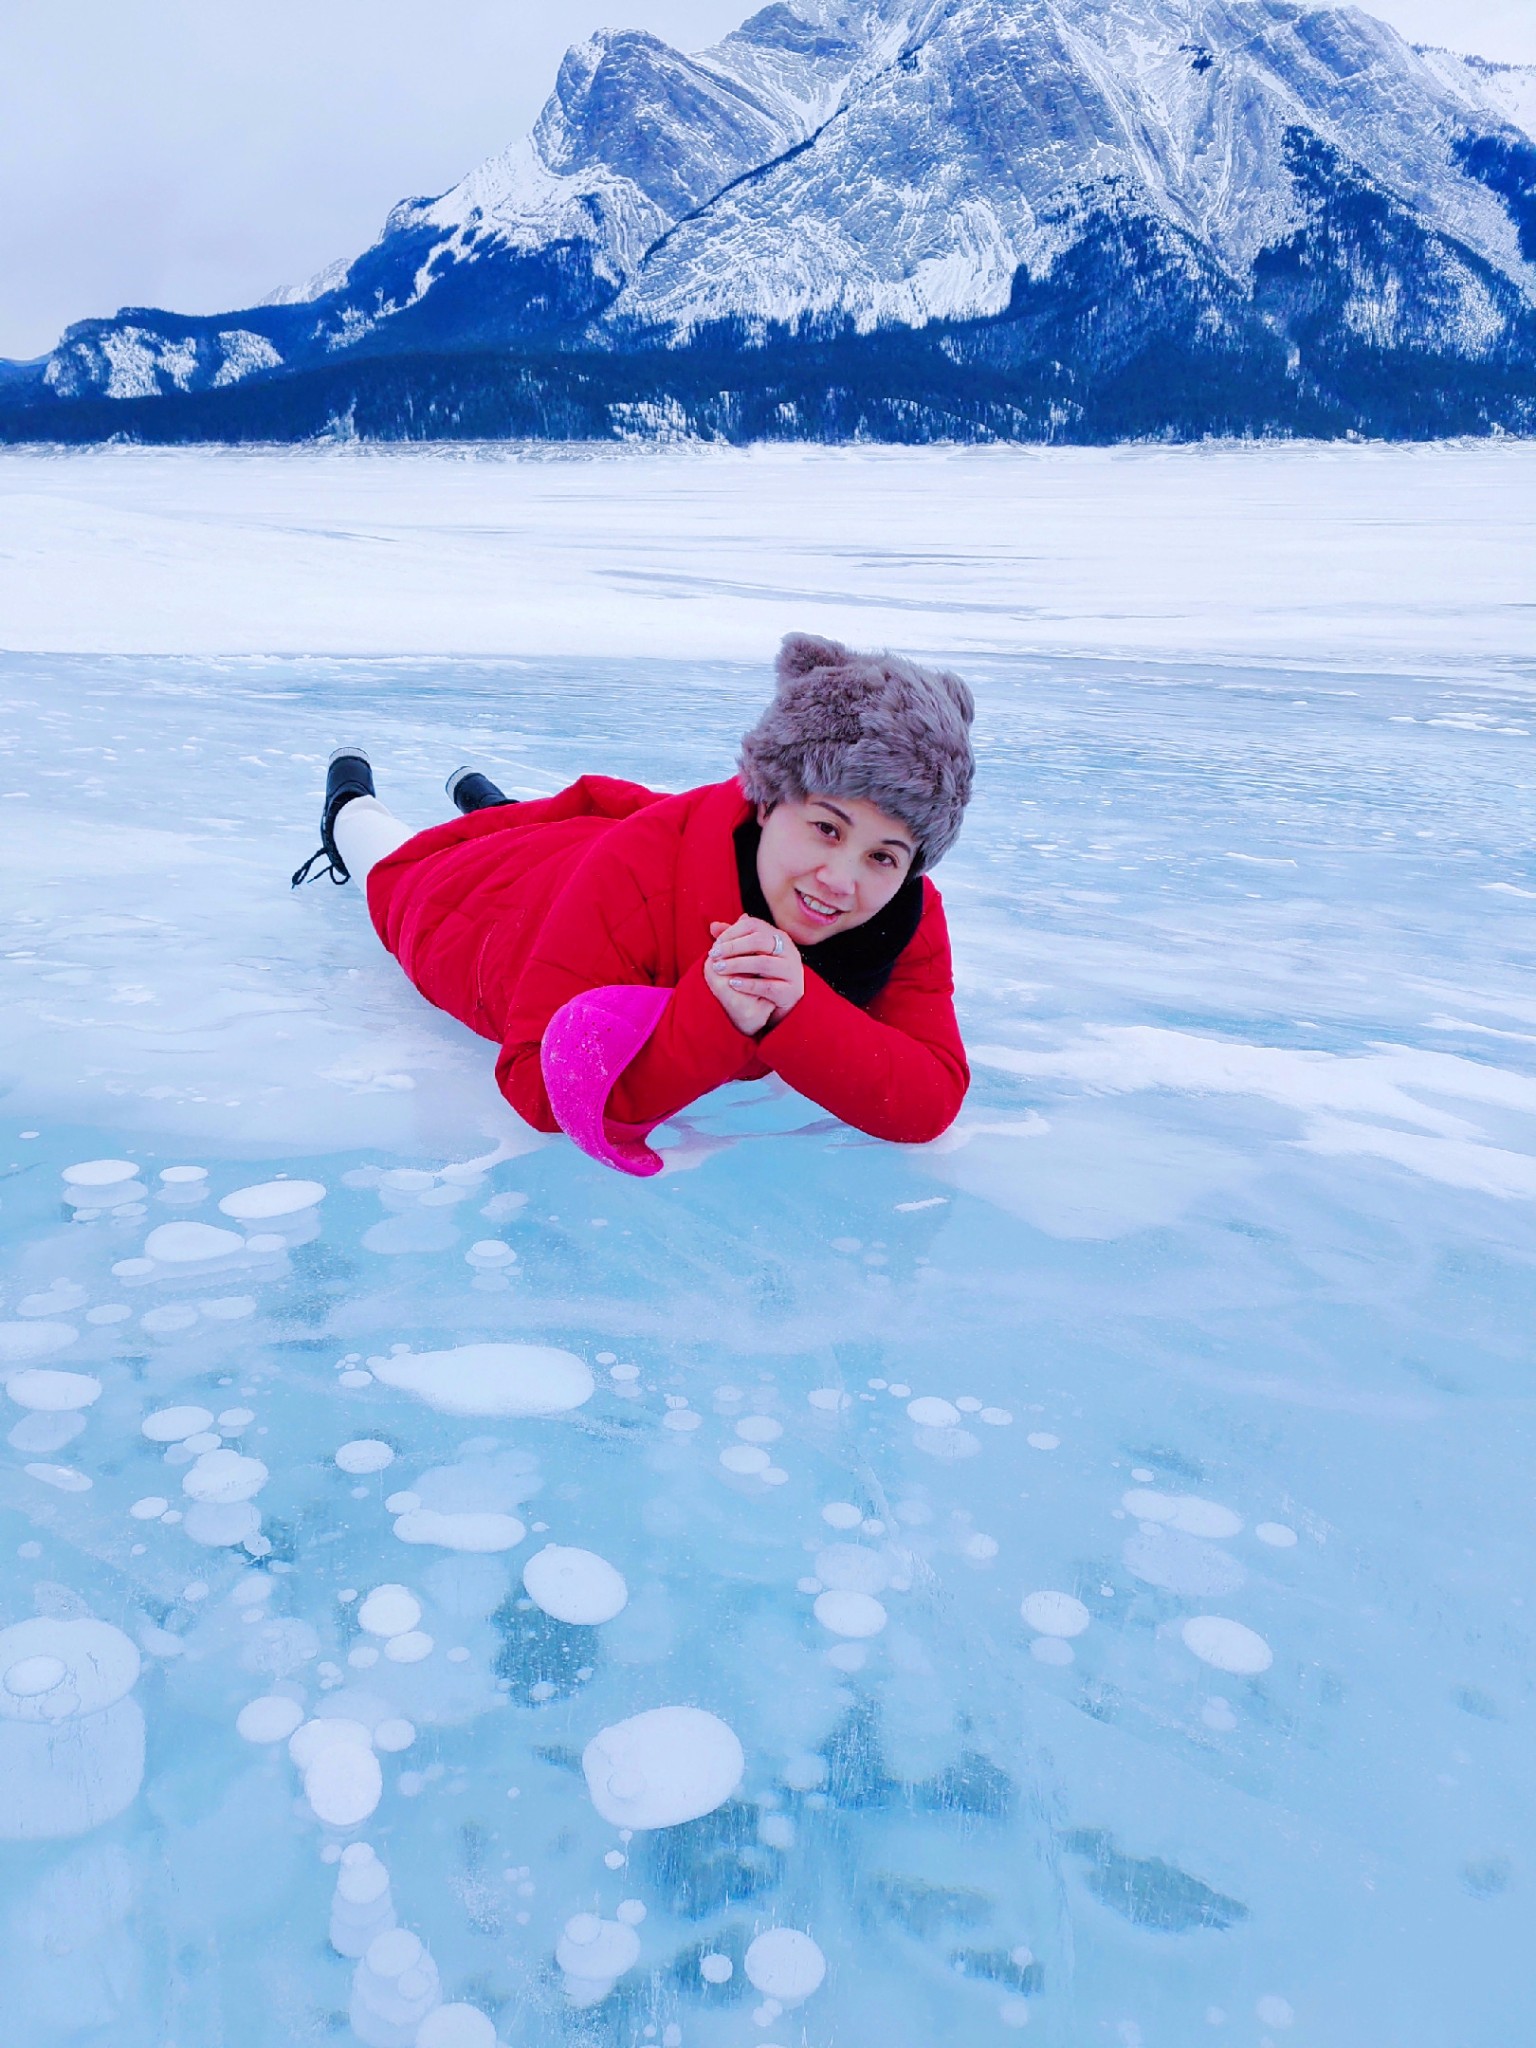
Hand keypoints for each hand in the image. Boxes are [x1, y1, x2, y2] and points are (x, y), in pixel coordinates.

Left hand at [706, 916, 804, 1032]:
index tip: (715, 944)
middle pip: (758, 941)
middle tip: (714, 955)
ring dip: (737, 965)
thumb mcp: (752, 953)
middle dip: (732, 947)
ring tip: (719, 969)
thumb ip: (734, 939)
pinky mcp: (791, 990)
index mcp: (778, 936)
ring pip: (763, 963)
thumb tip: (713, 926)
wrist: (785, 998)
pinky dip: (748, 985)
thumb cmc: (765, 972)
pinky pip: (768, 986)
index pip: (753, 925)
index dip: (731, 932)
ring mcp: (791, 970)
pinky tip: (733, 984)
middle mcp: (788, 950)